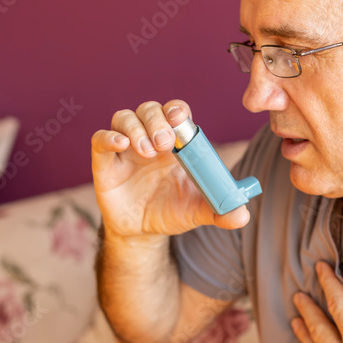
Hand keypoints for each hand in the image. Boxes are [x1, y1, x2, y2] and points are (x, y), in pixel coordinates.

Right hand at [91, 99, 249, 239]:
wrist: (142, 232)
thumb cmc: (171, 211)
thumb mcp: (197, 212)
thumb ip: (220, 211)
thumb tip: (242, 216)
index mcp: (174, 143)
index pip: (175, 112)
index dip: (177, 110)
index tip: (180, 119)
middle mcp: (149, 138)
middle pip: (149, 109)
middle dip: (157, 120)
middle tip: (165, 143)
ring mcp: (125, 149)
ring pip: (124, 117)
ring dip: (136, 128)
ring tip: (147, 152)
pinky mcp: (105, 162)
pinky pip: (100, 138)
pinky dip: (109, 137)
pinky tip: (121, 145)